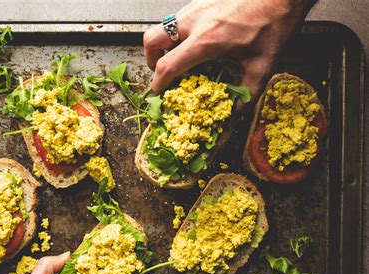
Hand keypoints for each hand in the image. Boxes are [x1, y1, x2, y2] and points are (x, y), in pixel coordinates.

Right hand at [144, 0, 315, 96]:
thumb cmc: (275, 23)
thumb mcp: (263, 65)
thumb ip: (246, 92)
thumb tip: (237, 112)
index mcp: (205, 41)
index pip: (167, 65)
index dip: (158, 82)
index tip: (158, 91)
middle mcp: (194, 22)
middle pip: (151, 40)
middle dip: (150, 59)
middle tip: (162, 71)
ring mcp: (195, 7)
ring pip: (162, 26)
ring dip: (163, 45)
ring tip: (180, 57)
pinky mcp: (201, 0)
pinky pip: (178, 18)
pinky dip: (178, 33)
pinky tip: (196, 42)